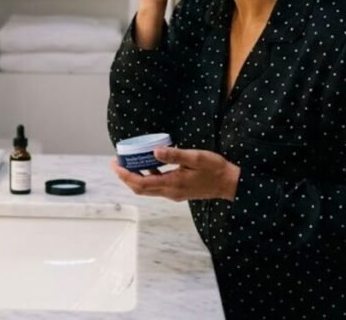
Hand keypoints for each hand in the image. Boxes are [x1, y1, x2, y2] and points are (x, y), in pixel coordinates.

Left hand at [111, 147, 240, 201]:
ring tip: (128, 163)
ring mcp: (174, 194)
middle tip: (117, 164)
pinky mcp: (178, 192)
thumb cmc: (215, 169)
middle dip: (126, 177)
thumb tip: (154, 151)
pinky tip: (148, 165)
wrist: (229, 184)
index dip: (125, 176)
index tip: (116, 165)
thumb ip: (175, 155)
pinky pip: (156, 187)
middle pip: (140, 189)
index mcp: (172, 184)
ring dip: (135, 178)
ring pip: (147, 190)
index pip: (141, 184)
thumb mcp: (196, 157)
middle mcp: (170, 192)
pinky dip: (147, 178)